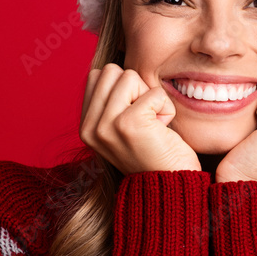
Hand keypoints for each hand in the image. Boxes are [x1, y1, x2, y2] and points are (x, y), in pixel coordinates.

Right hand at [79, 63, 200, 174]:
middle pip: (112, 71)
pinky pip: (153, 92)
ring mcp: (106, 125)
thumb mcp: (121, 126)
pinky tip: (163, 130)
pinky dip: (166, 108)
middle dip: (136, 88)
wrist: (170, 188)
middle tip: (146, 119)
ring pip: (129, 76)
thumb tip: (114, 67)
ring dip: (151, 97)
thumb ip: (111, 100)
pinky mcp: (128, 124)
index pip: (98, 75)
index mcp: (86, 126)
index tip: (134, 116)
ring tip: (153, 124)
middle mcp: (90, 127)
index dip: (124, 88)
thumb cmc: (155, 152)